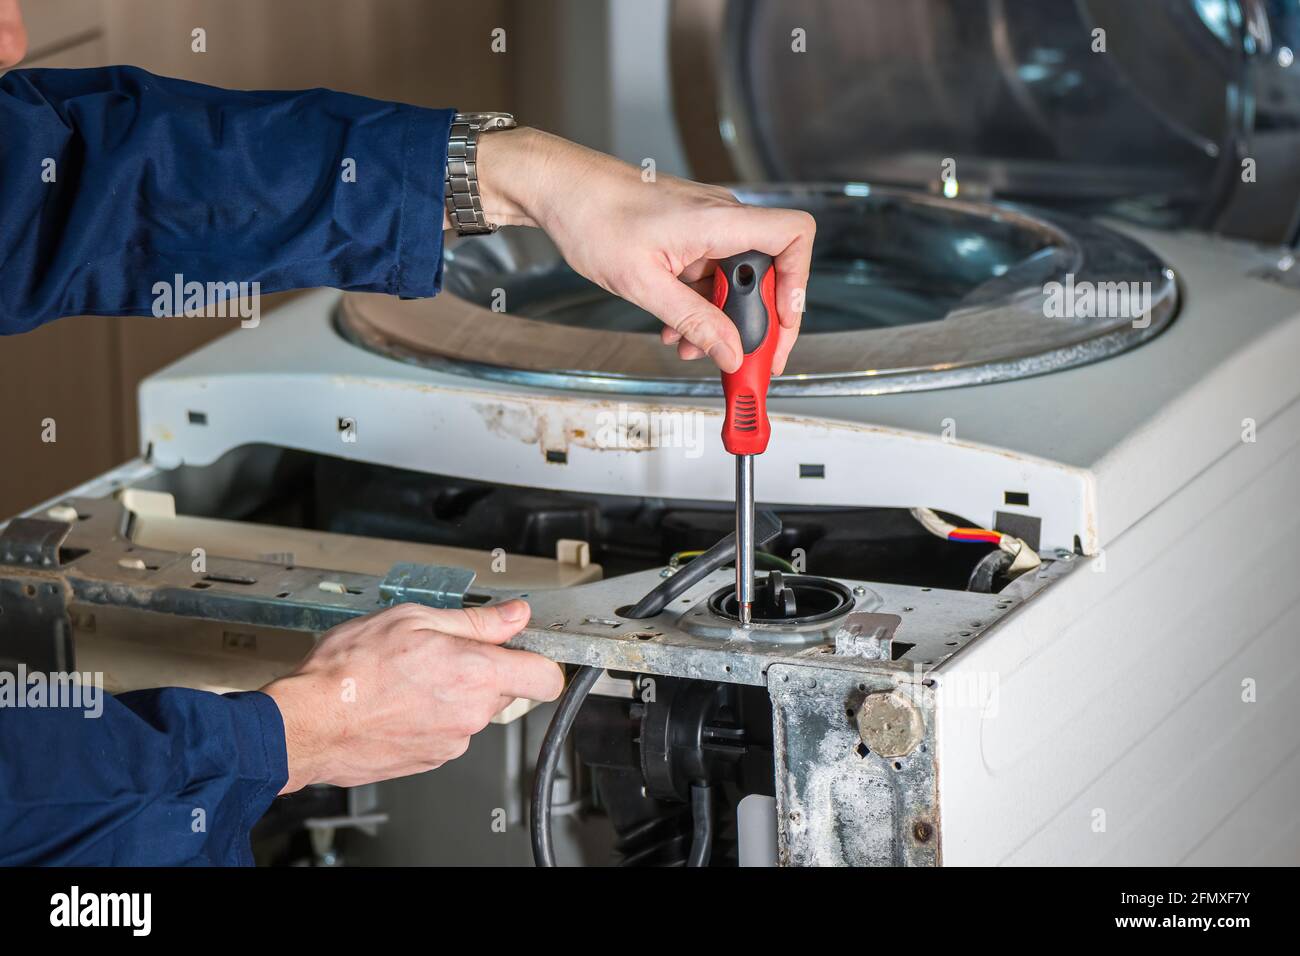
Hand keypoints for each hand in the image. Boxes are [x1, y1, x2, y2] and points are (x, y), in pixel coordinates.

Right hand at [262, 599, 563, 792]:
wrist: (306, 724)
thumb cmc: (349, 671)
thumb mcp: (414, 619)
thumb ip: (475, 621)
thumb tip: (515, 615)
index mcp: (476, 675)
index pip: (546, 678)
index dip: (541, 659)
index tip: (528, 647)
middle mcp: (471, 715)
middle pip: (505, 689)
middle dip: (484, 668)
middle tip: (443, 649)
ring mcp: (450, 742)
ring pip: (471, 709)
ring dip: (452, 691)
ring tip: (408, 675)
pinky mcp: (429, 759)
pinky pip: (445, 729)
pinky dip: (430, 713)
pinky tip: (397, 699)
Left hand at [469, 128, 814, 373]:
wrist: (558, 188)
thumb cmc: (592, 217)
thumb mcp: (644, 285)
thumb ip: (695, 322)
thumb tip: (731, 354)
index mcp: (719, 221)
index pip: (794, 237)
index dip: (799, 284)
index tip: (782, 325)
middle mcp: (721, 219)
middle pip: (767, 272)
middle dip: (752, 321)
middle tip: (738, 358)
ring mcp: (706, 226)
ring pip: (734, 281)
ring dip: (719, 320)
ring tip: (689, 347)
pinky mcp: (688, 235)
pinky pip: (710, 276)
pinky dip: (699, 306)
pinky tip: (674, 327)